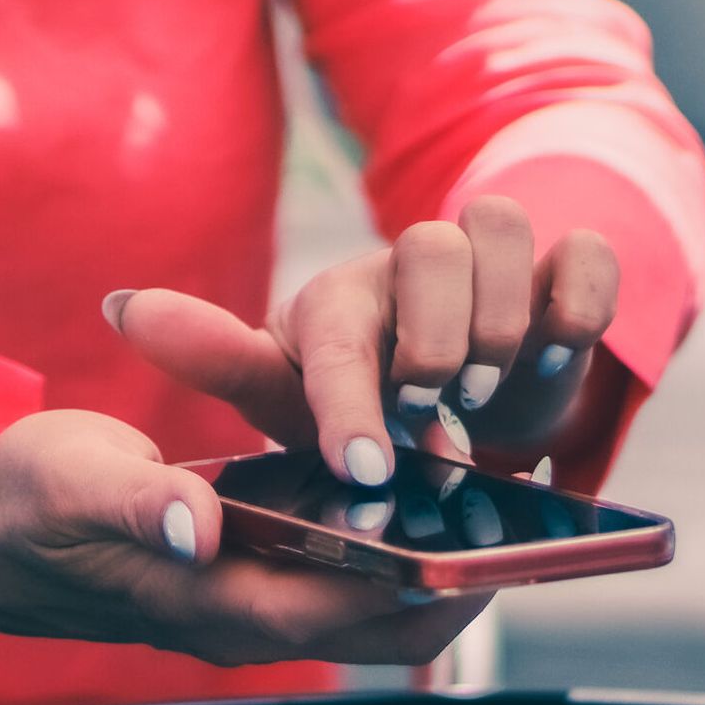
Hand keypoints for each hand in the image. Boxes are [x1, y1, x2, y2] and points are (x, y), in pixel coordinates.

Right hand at [0, 406, 486, 665]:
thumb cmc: (25, 503)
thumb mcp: (70, 484)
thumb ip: (134, 504)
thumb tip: (196, 526)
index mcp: (213, 608)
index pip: (348, 620)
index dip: (426, 590)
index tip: (494, 549)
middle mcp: (241, 623)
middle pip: (379, 631)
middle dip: (453, 585)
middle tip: (517, 521)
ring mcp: (244, 607)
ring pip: (364, 608)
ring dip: (426, 564)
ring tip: (484, 497)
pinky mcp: (243, 579)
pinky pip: (335, 577)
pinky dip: (383, 543)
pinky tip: (412, 481)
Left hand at [105, 197, 618, 484]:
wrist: (464, 384)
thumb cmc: (363, 392)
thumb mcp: (292, 394)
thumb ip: (220, 358)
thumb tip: (121, 304)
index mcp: (341, 298)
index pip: (337, 334)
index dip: (351, 404)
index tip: (369, 471)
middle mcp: (413, 261)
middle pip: (427, 253)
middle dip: (432, 349)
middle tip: (434, 410)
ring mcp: (492, 256)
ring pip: (501, 232)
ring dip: (501, 323)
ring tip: (486, 394)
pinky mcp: (562, 266)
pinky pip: (583, 256)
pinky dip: (575, 308)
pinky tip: (556, 359)